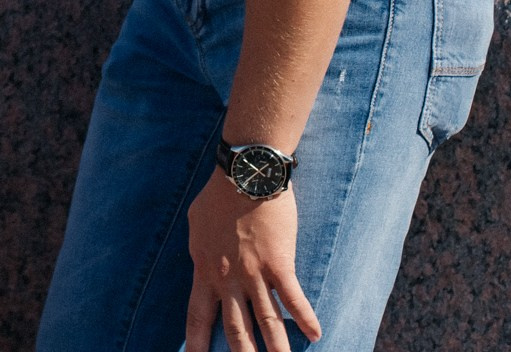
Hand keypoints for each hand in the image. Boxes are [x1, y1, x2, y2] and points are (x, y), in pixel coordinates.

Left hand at [185, 178, 318, 350]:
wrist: (244, 175)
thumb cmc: (217, 196)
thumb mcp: (196, 226)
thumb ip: (199, 251)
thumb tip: (199, 262)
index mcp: (205, 270)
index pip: (197, 316)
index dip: (195, 343)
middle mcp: (228, 279)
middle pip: (235, 329)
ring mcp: (255, 273)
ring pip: (266, 322)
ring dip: (276, 349)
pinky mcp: (280, 264)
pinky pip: (294, 298)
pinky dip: (305, 318)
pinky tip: (315, 335)